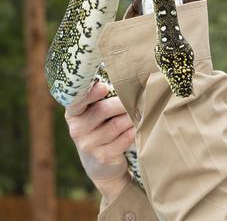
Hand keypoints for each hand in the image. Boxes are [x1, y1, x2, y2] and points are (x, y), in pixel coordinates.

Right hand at [65, 81, 133, 201]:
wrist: (100, 160)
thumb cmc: (101, 125)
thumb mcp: (95, 111)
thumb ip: (102, 96)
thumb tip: (125, 78)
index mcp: (74, 113)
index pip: (77, 101)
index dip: (90, 94)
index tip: (103, 87)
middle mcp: (77, 129)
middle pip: (103, 109)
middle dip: (123, 102)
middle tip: (138, 97)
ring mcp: (88, 145)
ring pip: (117, 124)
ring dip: (131, 117)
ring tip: (140, 112)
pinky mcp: (102, 156)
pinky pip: (124, 139)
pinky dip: (133, 131)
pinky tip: (136, 128)